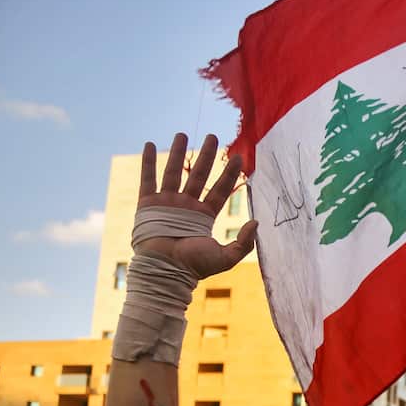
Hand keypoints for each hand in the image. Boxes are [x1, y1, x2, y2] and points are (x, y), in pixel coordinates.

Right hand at [137, 133, 257, 278]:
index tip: (238, 156)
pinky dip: (148, 162)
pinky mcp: (149, 204)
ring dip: (178, 152)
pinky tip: (151, 145)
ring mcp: (167, 203)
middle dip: (206, 155)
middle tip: (212, 136)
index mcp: (205, 216)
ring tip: (182, 133)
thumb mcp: (226, 257)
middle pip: (198, 175)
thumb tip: (257, 222)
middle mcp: (187, 206)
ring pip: (174, 172)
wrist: (166, 271)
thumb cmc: (194, 267)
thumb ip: (244, 243)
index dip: (229, 173)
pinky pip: (148, 179)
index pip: (220, 189)